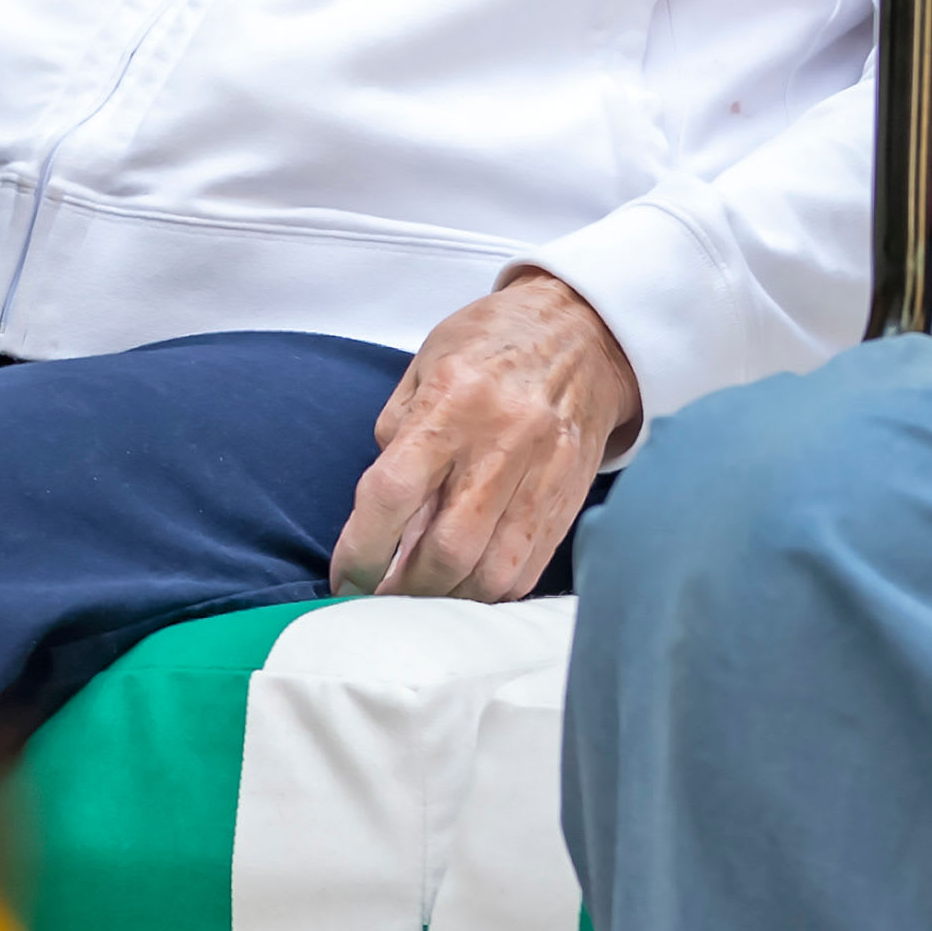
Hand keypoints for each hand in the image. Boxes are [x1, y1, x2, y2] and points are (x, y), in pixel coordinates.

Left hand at [329, 273, 641, 600]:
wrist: (586, 332)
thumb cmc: (495, 342)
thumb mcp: (428, 363)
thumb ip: (398, 432)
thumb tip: (381, 509)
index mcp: (454, 401)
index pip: (394, 491)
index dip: (362, 547)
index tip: (345, 577)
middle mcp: (502, 442)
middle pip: (447, 548)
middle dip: (404, 589)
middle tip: (379, 597)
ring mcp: (543, 475)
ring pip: (491, 572)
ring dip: (448, 598)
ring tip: (422, 596)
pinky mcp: (570, 500)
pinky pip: (527, 570)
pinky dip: (489, 590)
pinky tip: (467, 583)